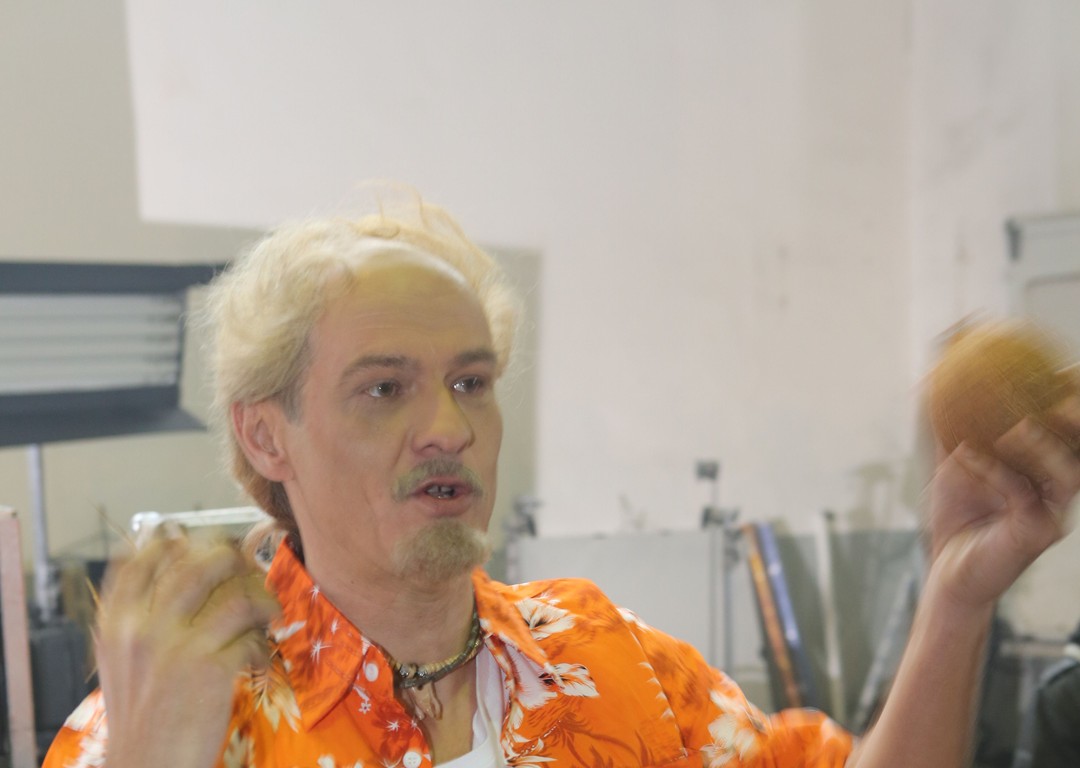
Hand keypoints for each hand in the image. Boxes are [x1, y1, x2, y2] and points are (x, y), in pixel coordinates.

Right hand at [95, 530, 279, 767]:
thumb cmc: (140, 724)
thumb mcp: (122, 667)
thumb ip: (141, 625)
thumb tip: (179, 582)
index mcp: (115, 625)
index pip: (141, 561)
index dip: (176, 545)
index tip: (200, 546)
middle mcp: (142, 628)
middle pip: (196, 565)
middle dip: (230, 561)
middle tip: (246, 571)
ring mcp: (177, 645)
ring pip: (232, 592)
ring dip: (259, 596)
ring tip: (267, 609)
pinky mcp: (210, 668)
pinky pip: (250, 634)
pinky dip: (260, 643)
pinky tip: (259, 659)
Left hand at [927, 394, 1079, 610]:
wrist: (949, 571)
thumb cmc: (957, 517)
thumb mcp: (951, 463)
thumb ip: (947, 425)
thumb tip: (931, 379)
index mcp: (1046, 470)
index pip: (1070, 430)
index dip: (1073, 397)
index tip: (1064, 367)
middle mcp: (1058, 489)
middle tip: (1064, 390)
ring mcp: (1053, 512)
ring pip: (1067, 474)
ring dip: (1044, 447)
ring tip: (1019, 425)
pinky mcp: (1037, 533)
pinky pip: (1018, 495)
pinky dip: (992, 470)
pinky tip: (967, 453)